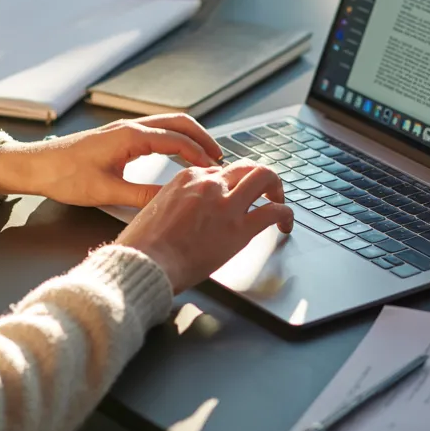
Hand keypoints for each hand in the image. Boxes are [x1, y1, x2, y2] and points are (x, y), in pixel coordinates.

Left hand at [0, 114, 223, 206]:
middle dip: (202, 137)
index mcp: (130, 136)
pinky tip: (177, 154)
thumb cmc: (64, 176)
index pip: (177, 140)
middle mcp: (130, 127)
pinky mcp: (119, 136)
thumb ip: (142, 196)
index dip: (200, 154)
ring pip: (167, 124)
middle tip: (220, 157)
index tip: (215, 170)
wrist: (35, 166)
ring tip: (205, 155)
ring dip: (189, 137)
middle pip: (178, 122)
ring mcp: (124, 129)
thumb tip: (172, 200)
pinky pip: (156, 131)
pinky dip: (174, 139)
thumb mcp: (106, 191)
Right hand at [116, 162, 294, 292]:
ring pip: (264, 177)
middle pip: (245, 167)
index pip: (218, 171)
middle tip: (264, 192)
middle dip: (258, 178)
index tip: (231, 197)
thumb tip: (182, 214)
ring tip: (279, 202)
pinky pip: (274, 211)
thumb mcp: (153, 209)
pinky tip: (285, 226)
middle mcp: (209, 183)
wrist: (145, 263)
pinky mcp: (239, 228)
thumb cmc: (142, 245)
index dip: (229, 185)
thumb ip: (174, 203)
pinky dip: (286, 215)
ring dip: (276, 188)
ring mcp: (226, 203)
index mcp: (186, 178)